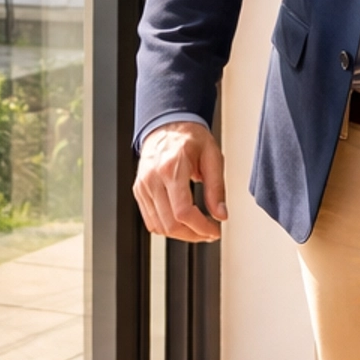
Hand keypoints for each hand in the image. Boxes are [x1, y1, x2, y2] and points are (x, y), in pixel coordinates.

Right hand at [133, 121, 227, 242]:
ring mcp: (143, 186)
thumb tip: (221, 214)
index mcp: (171, 168)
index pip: (183, 212)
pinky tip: (182, 222)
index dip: (201, 228)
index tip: (214, 231)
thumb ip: (217, 188)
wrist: (168, 125)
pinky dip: (167, 227)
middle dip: (193, 235)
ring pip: (159, 226)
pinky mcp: (139, 191)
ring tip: (197, 228)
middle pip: (170, 224)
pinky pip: (150, 220)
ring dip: (181, 234)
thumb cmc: (190, 137)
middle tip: (209, 232)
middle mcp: (153, 178)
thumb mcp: (212, 157)